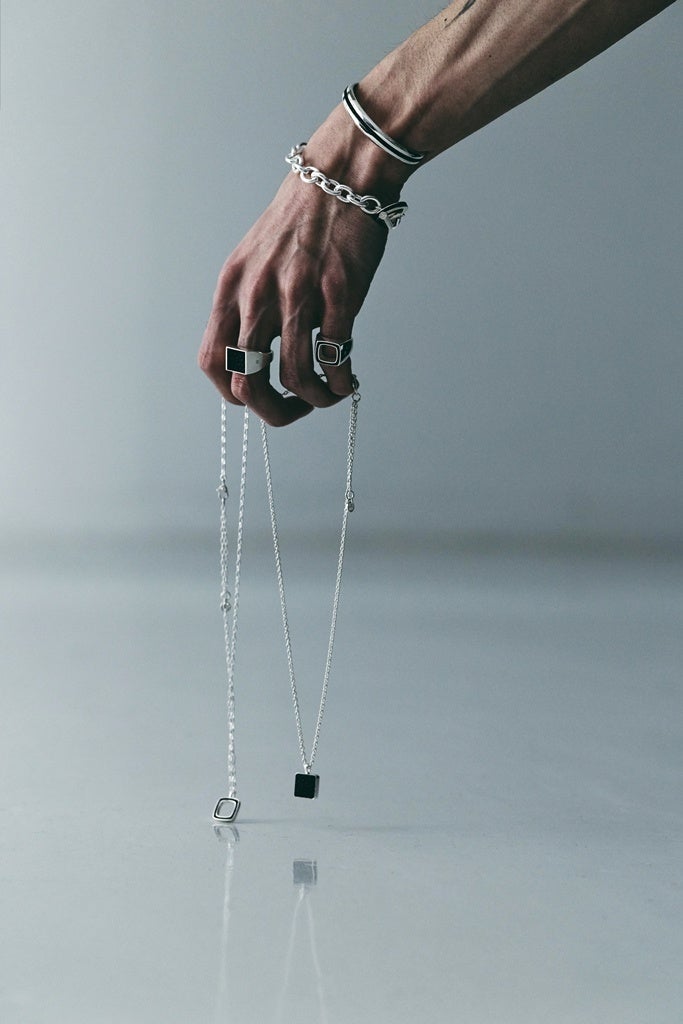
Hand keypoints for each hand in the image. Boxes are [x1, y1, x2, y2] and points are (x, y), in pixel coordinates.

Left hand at [198, 161, 388, 426]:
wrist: (339, 178)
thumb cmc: (300, 222)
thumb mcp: (255, 260)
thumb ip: (249, 303)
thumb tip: (254, 356)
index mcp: (232, 289)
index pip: (212, 361)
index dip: (232, 393)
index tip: (258, 397)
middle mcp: (257, 295)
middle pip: (248, 381)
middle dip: (273, 411)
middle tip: (295, 410)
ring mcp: (297, 295)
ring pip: (294, 376)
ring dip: (314, 400)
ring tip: (329, 396)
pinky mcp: (336, 294)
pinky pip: (333, 356)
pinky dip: (340, 381)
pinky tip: (347, 381)